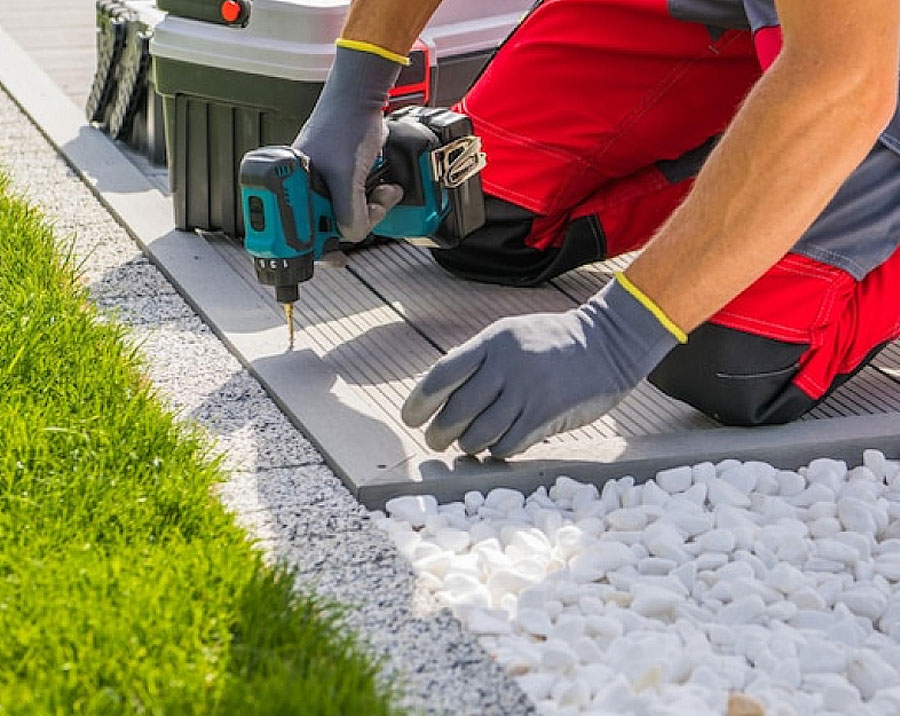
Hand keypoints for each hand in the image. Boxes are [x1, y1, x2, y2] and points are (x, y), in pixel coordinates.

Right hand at [293, 45, 403, 240]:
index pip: (296, 233)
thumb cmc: (345, 126)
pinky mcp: (341, 179)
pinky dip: (373, 201)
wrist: (363, 100)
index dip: (319, 248)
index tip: (337, 257)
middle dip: (355, 223)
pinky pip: (357, 203)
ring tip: (382, 194)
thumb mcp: (346, 178)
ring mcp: (321, 184)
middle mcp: (301, 188)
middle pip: (327, 228)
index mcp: (286, 186)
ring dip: (370, 211)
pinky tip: (383, 190)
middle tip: (371, 211)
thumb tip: (351, 236)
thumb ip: (348, 214)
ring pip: (346, 217)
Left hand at [401, 276, 681, 457]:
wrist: (609, 343)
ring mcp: (527, 392)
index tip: (410, 419)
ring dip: (468, 445)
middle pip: (455, 412)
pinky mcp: (546, 416)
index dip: (419, 402)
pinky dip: (496, 450)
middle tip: (436, 442)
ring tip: (469, 443)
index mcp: (491, 342)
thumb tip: (437, 393)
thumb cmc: (552, 343)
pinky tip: (497, 445)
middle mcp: (506, 366)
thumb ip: (477, 359)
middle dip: (438, 435)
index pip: (441, 375)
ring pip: (478, 434)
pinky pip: (506, 445)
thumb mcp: (511, 336)